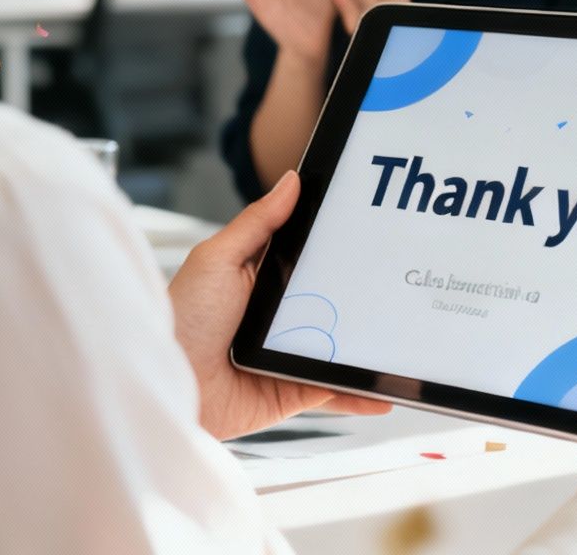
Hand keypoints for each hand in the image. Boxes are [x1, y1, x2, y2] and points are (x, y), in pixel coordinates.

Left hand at [168, 172, 391, 439]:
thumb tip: (291, 181)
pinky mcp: (294, 390)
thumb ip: (258, 223)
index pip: (310, 258)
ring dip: (372, 346)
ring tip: (405, 337)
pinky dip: (362, 395)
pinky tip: (387, 393)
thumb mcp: (218, 259)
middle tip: (403, 282)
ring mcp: (289, 355)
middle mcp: (280, 317)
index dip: (340, 247)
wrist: (171, 385)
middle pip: (334, 301)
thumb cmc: (183, 320)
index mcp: (262, 279)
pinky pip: (335, 390)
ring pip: (342, 347)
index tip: (375, 230)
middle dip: (366, 296)